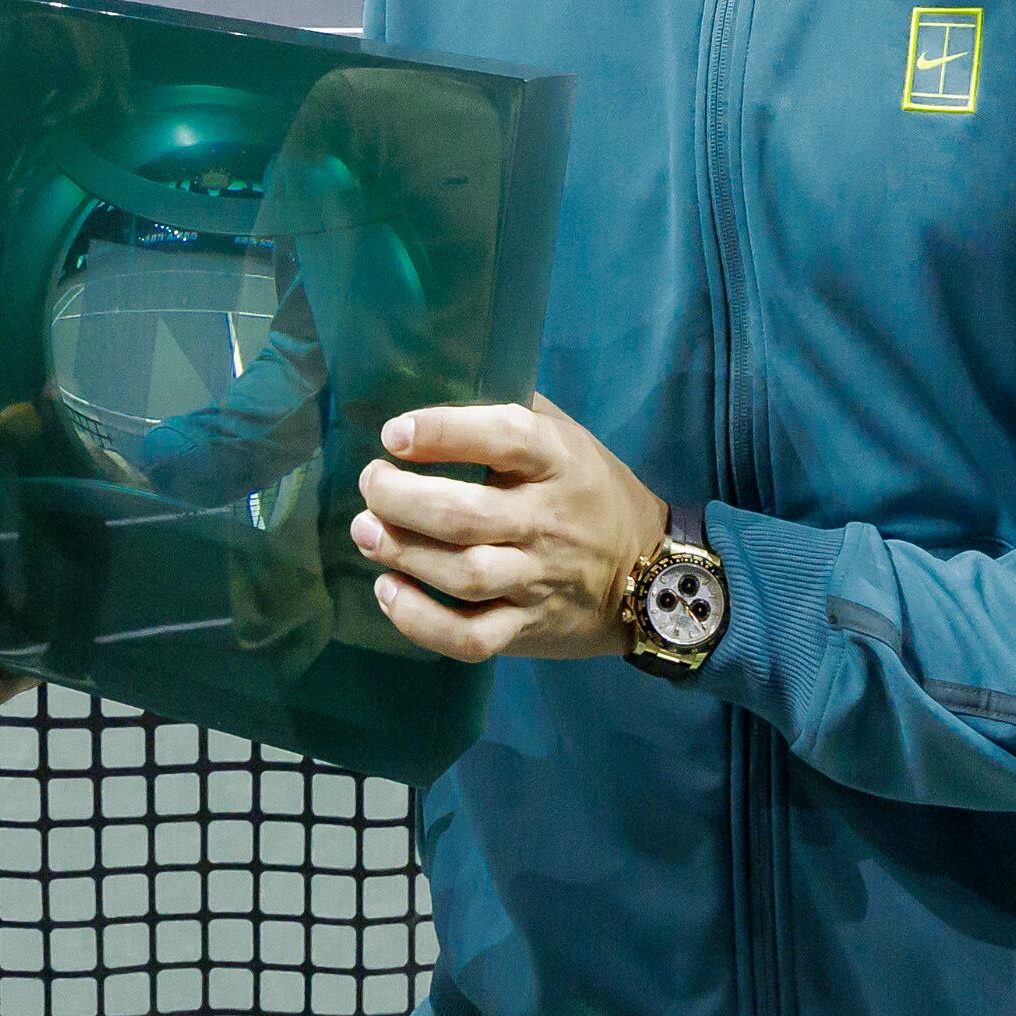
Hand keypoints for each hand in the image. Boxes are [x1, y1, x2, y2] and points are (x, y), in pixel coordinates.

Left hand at [353, 395, 669, 664]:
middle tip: (369, 483)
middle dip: (400, 499)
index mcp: (559, 462)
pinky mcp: (526, 630)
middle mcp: (547, 522)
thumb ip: (515, 411)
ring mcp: (537, 581)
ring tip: (365, 532)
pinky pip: (469, 637)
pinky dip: (420, 621)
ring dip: (401, 553)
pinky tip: (388, 592)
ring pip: (462, 575)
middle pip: (464, 516)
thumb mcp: (568, 437)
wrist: (650, 574)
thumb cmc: (591, 492)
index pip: (504, 438)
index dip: (443, 432)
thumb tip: (441, 377)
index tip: (394, 433)